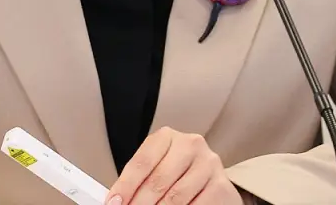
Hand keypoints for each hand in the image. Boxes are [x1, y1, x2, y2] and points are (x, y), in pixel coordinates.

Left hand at [107, 127, 242, 204]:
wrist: (211, 183)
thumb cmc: (178, 177)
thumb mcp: (157, 170)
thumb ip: (139, 182)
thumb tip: (117, 201)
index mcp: (168, 137)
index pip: (142, 162)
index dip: (125, 186)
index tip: (114, 204)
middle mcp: (191, 145)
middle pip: (157, 181)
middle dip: (139, 203)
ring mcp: (209, 164)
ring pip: (175, 198)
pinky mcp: (222, 186)